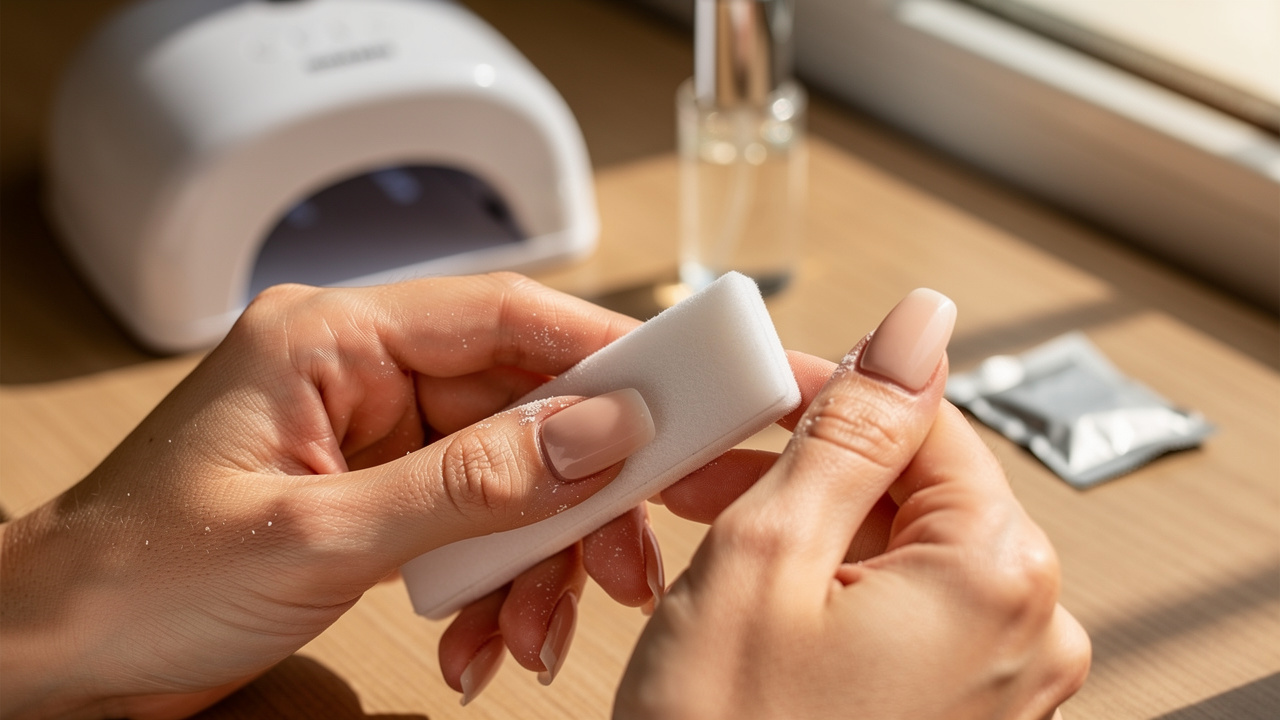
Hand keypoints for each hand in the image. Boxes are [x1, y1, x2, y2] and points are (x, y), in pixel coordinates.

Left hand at [0, 274, 663, 718]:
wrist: (56, 656)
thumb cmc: (137, 578)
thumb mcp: (319, 535)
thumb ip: (470, 482)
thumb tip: (598, 433)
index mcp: (332, 340)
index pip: (505, 317)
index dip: (608, 352)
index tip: (689, 394)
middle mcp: (361, 376)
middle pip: (523, 406)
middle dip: (584, 491)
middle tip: (634, 555)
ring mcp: (374, 440)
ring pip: (510, 477)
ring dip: (540, 559)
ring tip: (538, 634)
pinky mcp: (379, 496)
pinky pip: (474, 525)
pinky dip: (495, 586)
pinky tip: (487, 642)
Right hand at [617, 289, 1090, 719]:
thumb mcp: (766, 557)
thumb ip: (852, 428)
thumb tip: (916, 325)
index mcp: (998, 575)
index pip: (926, 417)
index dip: (823, 395)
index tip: (744, 401)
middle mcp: (1028, 631)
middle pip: (916, 487)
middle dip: (806, 468)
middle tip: (704, 476)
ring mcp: (1004, 683)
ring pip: (904, 550)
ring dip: (811, 529)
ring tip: (711, 539)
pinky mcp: (967, 716)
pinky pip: (907, 614)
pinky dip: (833, 590)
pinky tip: (761, 598)